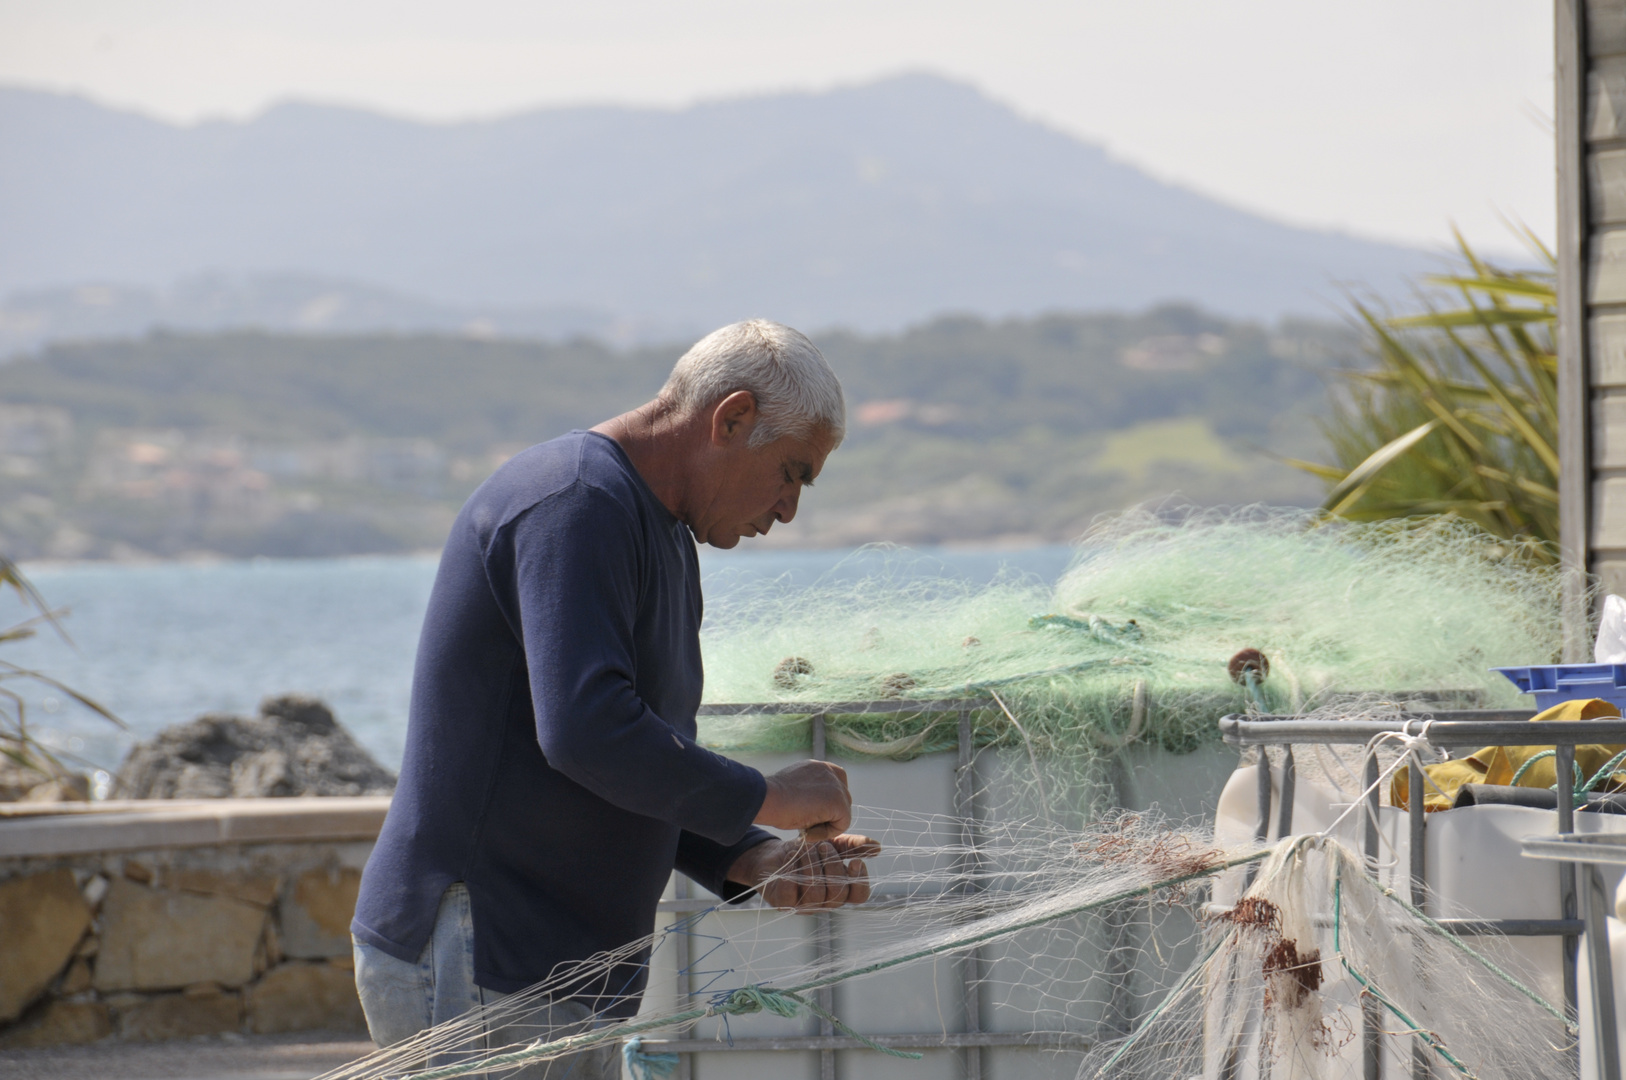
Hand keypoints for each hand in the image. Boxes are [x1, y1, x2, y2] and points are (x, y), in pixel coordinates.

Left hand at [728, 834, 882, 911]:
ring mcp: (805, 906)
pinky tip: (791, 858)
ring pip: (816, 893)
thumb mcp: (833, 843)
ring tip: (806, 848)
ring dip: (811, 865)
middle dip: (831, 865)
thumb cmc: (807, 852)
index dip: (860, 881)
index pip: (859, 896)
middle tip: (822, 845)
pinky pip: (792, 893)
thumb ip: (854, 845)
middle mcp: (826, 902)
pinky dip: (792, 872)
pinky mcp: (785, 904)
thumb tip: (878, 847)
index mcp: (841, 890)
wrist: (774, 855)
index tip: (855, 861)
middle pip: (838, 893)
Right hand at [755, 760, 851, 840]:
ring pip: (842, 813)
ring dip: (825, 824)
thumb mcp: (795, 788)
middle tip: (805, 821)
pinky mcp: (838, 802)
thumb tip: (817, 806)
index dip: (827, 802)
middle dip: (828, 814)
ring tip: (804, 826)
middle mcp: (830, 771)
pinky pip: (841, 824)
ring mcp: (836, 785)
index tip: (810, 811)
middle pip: (843, 799)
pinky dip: (826, 832)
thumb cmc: (773, 798)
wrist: (767, 798)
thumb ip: (810, 790)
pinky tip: (808, 830)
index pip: (837, 784)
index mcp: (819, 767)